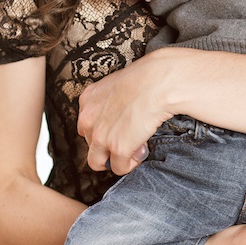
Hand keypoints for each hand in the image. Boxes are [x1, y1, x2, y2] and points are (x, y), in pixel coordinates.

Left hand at [78, 52, 172, 174]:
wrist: (158, 82)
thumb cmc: (146, 77)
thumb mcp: (117, 83)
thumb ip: (112, 99)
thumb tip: (122, 111)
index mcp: (88, 99)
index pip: (87, 124)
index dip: (104, 130)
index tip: (119, 128)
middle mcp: (88, 119)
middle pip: (91, 143)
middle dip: (108, 145)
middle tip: (129, 138)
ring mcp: (101, 136)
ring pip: (97, 161)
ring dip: (116, 159)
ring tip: (134, 149)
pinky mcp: (118, 148)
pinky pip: (118, 168)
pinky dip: (130, 164)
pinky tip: (140, 151)